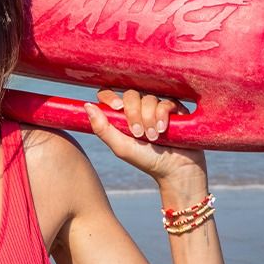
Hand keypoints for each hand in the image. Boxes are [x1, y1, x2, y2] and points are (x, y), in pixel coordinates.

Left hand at [85, 89, 206, 187]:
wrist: (176, 170)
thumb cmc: (146, 160)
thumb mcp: (120, 147)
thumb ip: (103, 128)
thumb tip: (87, 105)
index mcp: (122, 115)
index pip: (110, 94)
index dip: (111, 96)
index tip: (117, 107)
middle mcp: (139, 108)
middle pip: (130, 94)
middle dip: (133, 113)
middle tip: (138, 133)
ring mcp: (156, 107)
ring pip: (148, 98)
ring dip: (149, 118)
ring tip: (153, 137)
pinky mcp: (174, 108)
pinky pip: (165, 101)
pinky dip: (162, 115)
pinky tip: (163, 130)